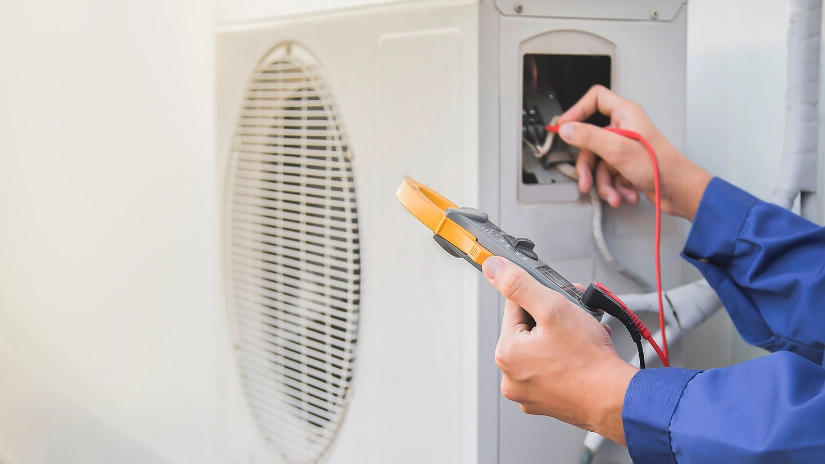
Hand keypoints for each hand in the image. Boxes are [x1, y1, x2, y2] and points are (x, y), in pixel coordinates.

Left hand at [483, 256, 636, 444]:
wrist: (617, 399)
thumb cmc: (589, 361)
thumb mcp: (553, 308)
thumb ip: (520, 284)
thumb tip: (493, 268)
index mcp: (506, 354)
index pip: (515, 307)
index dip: (541, 297)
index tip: (559, 299)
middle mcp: (512, 377)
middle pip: (529, 329)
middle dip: (555, 317)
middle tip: (577, 315)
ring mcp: (530, 392)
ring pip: (543, 348)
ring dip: (564, 335)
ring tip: (585, 334)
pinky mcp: (549, 401)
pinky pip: (553, 369)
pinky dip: (567, 358)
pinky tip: (584, 352)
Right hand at [558, 85, 711, 220]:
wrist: (680, 191)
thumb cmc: (661, 167)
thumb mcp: (618, 150)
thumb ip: (589, 137)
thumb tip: (566, 129)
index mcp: (625, 115)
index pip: (596, 99)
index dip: (577, 110)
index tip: (564, 127)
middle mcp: (624, 129)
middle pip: (591, 141)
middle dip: (589, 167)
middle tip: (586, 180)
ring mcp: (626, 149)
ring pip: (599, 164)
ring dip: (604, 184)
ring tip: (614, 195)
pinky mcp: (628, 166)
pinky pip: (610, 176)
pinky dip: (615, 188)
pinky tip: (625, 195)